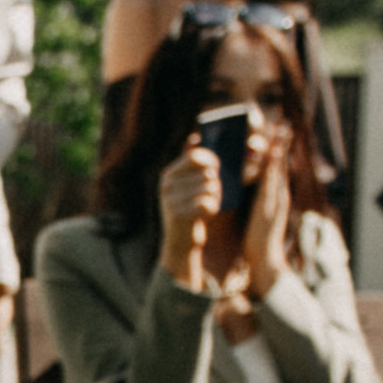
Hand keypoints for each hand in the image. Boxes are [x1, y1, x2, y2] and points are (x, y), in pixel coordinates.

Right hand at [159, 144, 219, 290]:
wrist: (179, 244)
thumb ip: (190, 163)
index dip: (211, 161)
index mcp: (168, 175)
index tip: (215, 170)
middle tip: (209, 197)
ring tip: (206, 206)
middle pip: (207, 174)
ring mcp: (171, 200)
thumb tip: (195, 137)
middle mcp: (166, 186)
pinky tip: (205, 215)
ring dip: (215, 198)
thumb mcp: (185, 184)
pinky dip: (213, 209)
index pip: (195, 156)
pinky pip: (208, 203)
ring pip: (210, 189)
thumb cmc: (189, 210)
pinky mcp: (180, 215)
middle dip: (215, 186)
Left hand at [241, 117, 291, 295]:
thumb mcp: (256, 213)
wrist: (265, 259)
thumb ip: (256, 199)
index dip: (276, 149)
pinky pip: (272, 181)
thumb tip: (250, 187)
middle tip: (283, 123)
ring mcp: (276, 198)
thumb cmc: (257, 238)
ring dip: (280, 148)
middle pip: (280, 163)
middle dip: (282, 143)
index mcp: (274, 195)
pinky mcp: (271, 204)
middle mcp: (278, 194)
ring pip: (279, 168)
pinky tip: (274, 152)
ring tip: (282, 130)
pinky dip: (274, 165)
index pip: (275, 167)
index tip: (276, 131)